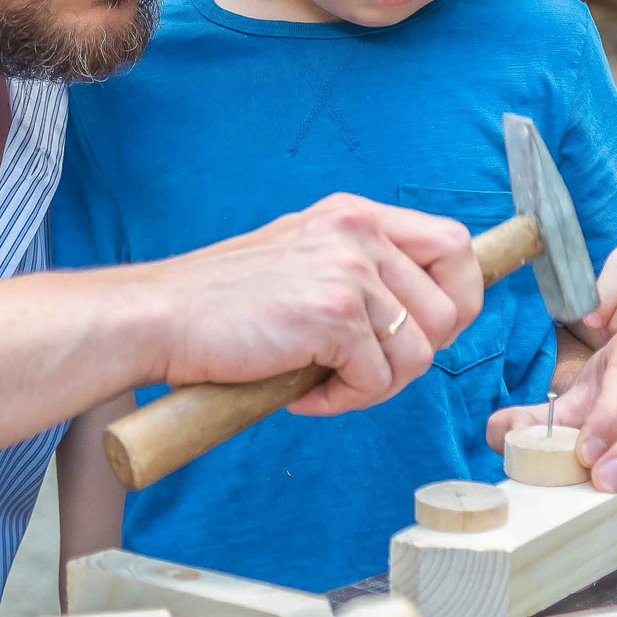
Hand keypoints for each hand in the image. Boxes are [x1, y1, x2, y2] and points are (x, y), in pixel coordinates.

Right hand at [154, 195, 483, 416]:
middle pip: (450, 309)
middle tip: (363, 370)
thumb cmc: (222, 302)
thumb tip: (423, 318)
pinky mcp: (335, 315)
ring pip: (418, 354)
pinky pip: (377, 381)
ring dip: (375, 385)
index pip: (454, 246)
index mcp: (355, 215)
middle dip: (415, 355)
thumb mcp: (304, 258)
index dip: (457, 297)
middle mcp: (360, 232)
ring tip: (322, 382)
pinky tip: (300, 392)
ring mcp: (350, 271)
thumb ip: (360, 271)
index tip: (427, 333)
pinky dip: (341, 401)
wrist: (160, 316)